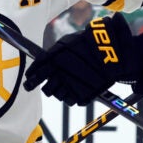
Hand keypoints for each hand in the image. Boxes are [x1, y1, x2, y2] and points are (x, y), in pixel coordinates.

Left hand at [23, 13, 137, 105]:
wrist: (111, 52)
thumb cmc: (90, 42)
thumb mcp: (69, 42)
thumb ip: (55, 52)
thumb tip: (45, 58)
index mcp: (52, 58)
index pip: (35, 71)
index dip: (32, 77)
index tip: (31, 79)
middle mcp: (57, 74)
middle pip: (46, 88)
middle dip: (47, 87)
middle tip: (51, 84)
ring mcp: (68, 86)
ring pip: (57, 95)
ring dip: (60, 91)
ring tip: (69, 84)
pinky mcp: (79, 95)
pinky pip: (69, 100)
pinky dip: (72, 96)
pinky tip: (77, 88)